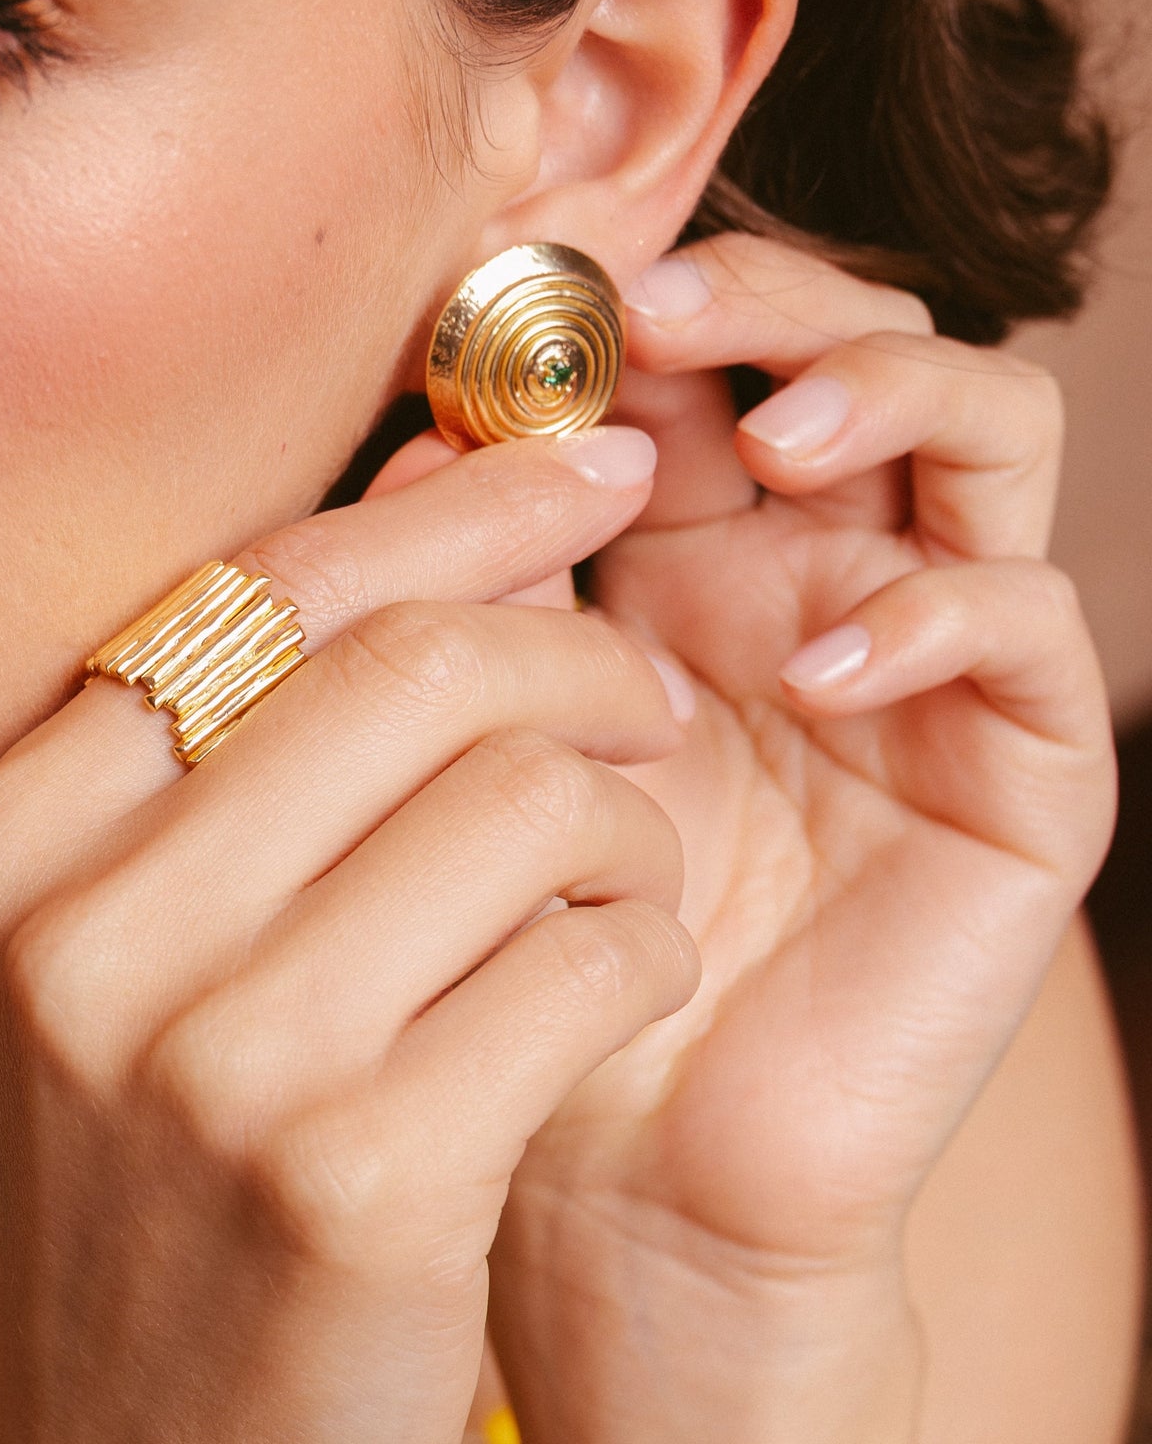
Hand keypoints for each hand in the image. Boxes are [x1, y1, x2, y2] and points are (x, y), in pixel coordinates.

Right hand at [0, 431, 699, 1442]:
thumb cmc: (168, 1168)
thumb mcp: (132, 946)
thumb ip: (251, 740)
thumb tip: (457, 505)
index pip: (259, 588)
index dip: (447, 504)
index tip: (582, 464)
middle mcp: (74, 930)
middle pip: (403, 666)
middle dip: (571, 648)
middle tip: (643, 689)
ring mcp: (205, 1057)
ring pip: (518, 798)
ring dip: (617, 817)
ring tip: (617, 869)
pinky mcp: (354, 1177)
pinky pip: (583, 956)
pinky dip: (638, 942)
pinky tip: (615, 978)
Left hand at [480, 234, 1115, 1439]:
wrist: (613, 1153)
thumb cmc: (521, 932)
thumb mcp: (486, 733)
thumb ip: (474, 588)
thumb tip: (426, 433)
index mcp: (681, 551)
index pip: (708, 355)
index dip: (643, 303)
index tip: (536, 299)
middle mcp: (817, 574)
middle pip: (857, 343)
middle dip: (774, 298)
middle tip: (665, 315)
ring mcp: (930, 657)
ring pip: (985, 430)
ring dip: (885, 394)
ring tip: (771, 440)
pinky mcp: (1017, 768)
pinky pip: (1024, 623)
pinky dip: (932, 610)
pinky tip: (815, 669)